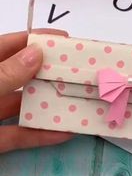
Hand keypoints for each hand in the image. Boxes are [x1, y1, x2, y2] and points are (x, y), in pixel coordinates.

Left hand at [0, 29, 72, 152]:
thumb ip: (5, 74)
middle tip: (79, 71)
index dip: (34, 40)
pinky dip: (39, 136)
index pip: (7, 47)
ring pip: (22, 108)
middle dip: (48, 73)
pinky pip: (18, 136)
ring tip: (80, 101)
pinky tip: (65, 133)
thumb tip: (36, 53)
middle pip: (20, 76)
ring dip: (49, 106)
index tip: (64, 39)